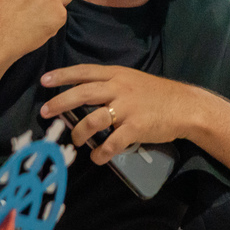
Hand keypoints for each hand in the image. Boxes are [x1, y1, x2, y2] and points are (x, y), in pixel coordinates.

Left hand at [38, 64, 200, 163]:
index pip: (85, 72)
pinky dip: (100, 153)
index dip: (63, 75)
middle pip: (83, 93)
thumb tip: (83, 95)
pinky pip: (111, 143)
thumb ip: (111, 85)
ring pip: (93, 120)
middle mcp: (119, 88)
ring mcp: (127, 108)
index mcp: (117, 75)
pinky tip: (97, 157)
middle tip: (44, 112)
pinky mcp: (135, 127)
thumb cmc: (157, 94)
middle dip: (60, 103)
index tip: (44, 81)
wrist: (185, 106)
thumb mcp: (132, 80)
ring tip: (75, 141)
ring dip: (79, 133)